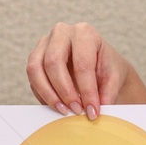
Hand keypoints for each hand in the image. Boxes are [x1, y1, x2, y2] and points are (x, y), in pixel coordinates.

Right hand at [27, 22, 145, 117]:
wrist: (99, 64)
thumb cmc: (106, 68)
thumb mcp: (113, 79)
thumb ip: (106, 94)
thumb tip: (93, 111)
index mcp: (85, 33)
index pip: (82, 63)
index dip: (87, 90)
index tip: (92, 111)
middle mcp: (62, 33)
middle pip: (53, 62)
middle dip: (64, 91)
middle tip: (76, 110)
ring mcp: (44, 43)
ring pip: (35, 69)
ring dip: (48, 94)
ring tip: (64, 110)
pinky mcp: (35, 57)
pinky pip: (32, 78)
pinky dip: (42, 95)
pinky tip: (57, 105)